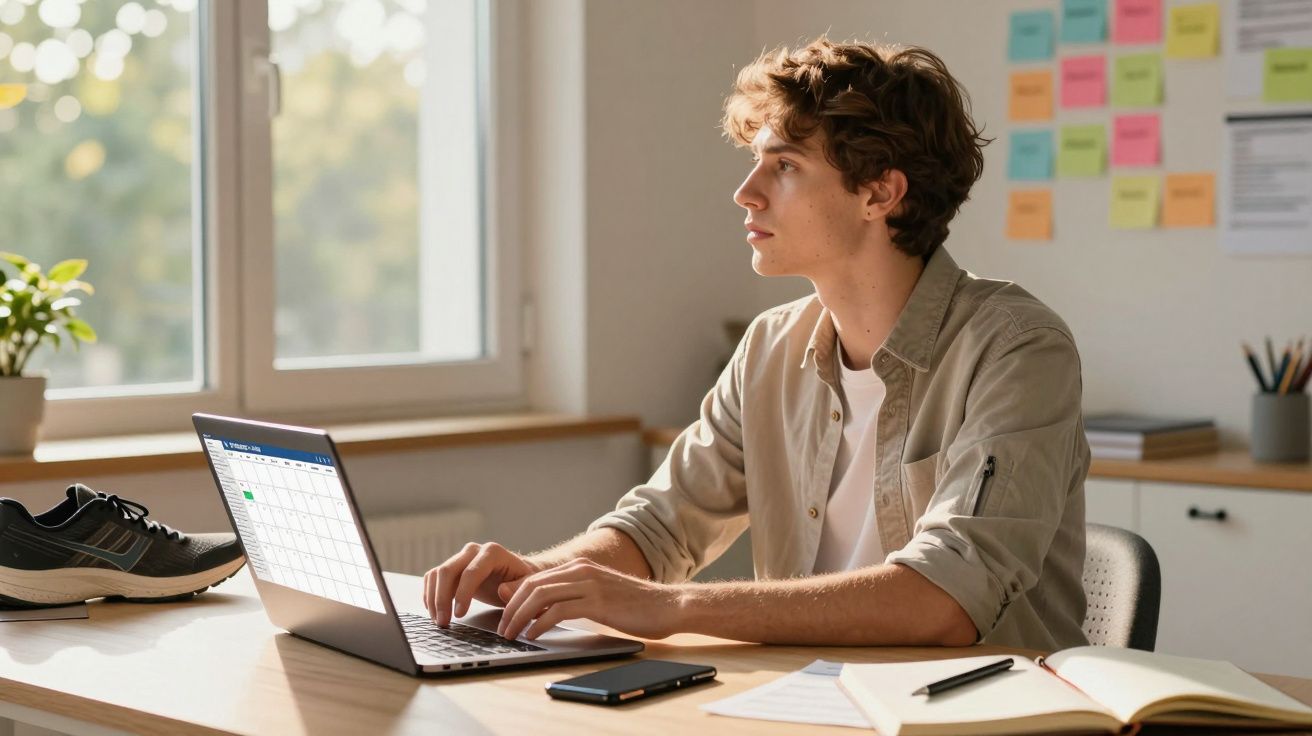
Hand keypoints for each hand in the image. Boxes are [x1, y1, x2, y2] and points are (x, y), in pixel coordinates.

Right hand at [423, 542, 539, 625]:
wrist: (517, 574)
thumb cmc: (523, 580)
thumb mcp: (527, 585)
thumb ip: (518, 588)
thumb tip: (502, 590)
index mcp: (492, 553)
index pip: (471, 572)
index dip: (463, 594)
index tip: (460, 614)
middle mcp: (473, 551)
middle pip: (448, 570)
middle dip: (442, 598)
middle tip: (443, 622)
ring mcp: (460, 558)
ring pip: (437, 574)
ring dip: (433, 599)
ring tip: (439, 621)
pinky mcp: (453, 568)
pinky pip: (433, 578)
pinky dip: (430, 594)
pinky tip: (434, 611)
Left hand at [495, 558, 684, 640]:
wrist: (669, 605)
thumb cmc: (635, 606)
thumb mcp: (599, 596)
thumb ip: (572, 598)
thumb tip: (541, 609)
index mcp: (580, 568)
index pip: (535, 578)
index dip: (514, 597)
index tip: (503, 615)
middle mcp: (582, 571)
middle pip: (532, 585)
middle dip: (511, 608)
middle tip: (502, 628)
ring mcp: (590, 584)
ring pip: (541, 595)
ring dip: (520, 616)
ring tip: (512, 634)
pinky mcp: (598, 601)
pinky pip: (559, 610)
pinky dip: (541, 623)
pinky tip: (534, 635)